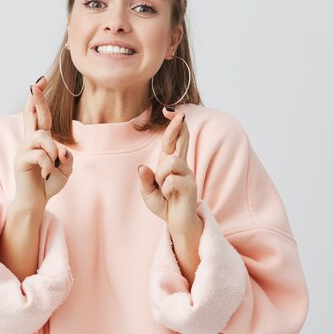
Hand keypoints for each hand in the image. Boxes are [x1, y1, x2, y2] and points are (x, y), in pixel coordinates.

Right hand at [12, 76, 73, 212]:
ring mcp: (24, 150)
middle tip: (36, 84)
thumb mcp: (66, 169)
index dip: (40, 98)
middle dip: (35, 98)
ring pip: (41, 137)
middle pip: (31, 114)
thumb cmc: (50, 183)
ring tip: (52, 166)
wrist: (37, 201)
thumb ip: (67, 158)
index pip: (41, 115)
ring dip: (52, 151)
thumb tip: (61, 150)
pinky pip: (40, 155)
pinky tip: (46, 174)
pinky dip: (48, 165)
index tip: (41, 80)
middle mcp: (30, 141)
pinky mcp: (20, 161)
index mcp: (41, 140)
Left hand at [138, 107, 198, 234]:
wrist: (177, 223)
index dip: (173, 124)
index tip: (169, 110)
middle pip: (182, 139)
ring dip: (161, 176)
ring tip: (163, 189)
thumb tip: (142, 167)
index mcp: (170, 162)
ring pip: (171, 162)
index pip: (173, 139)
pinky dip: (165, 189)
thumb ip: (144, 180)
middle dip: (177, 125)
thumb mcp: (147, 192)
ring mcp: (187, 174)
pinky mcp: (191, 185)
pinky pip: (172, 180)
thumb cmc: (165, 205)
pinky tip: (169, 196)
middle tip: (178, 114)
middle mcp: (181, 164)